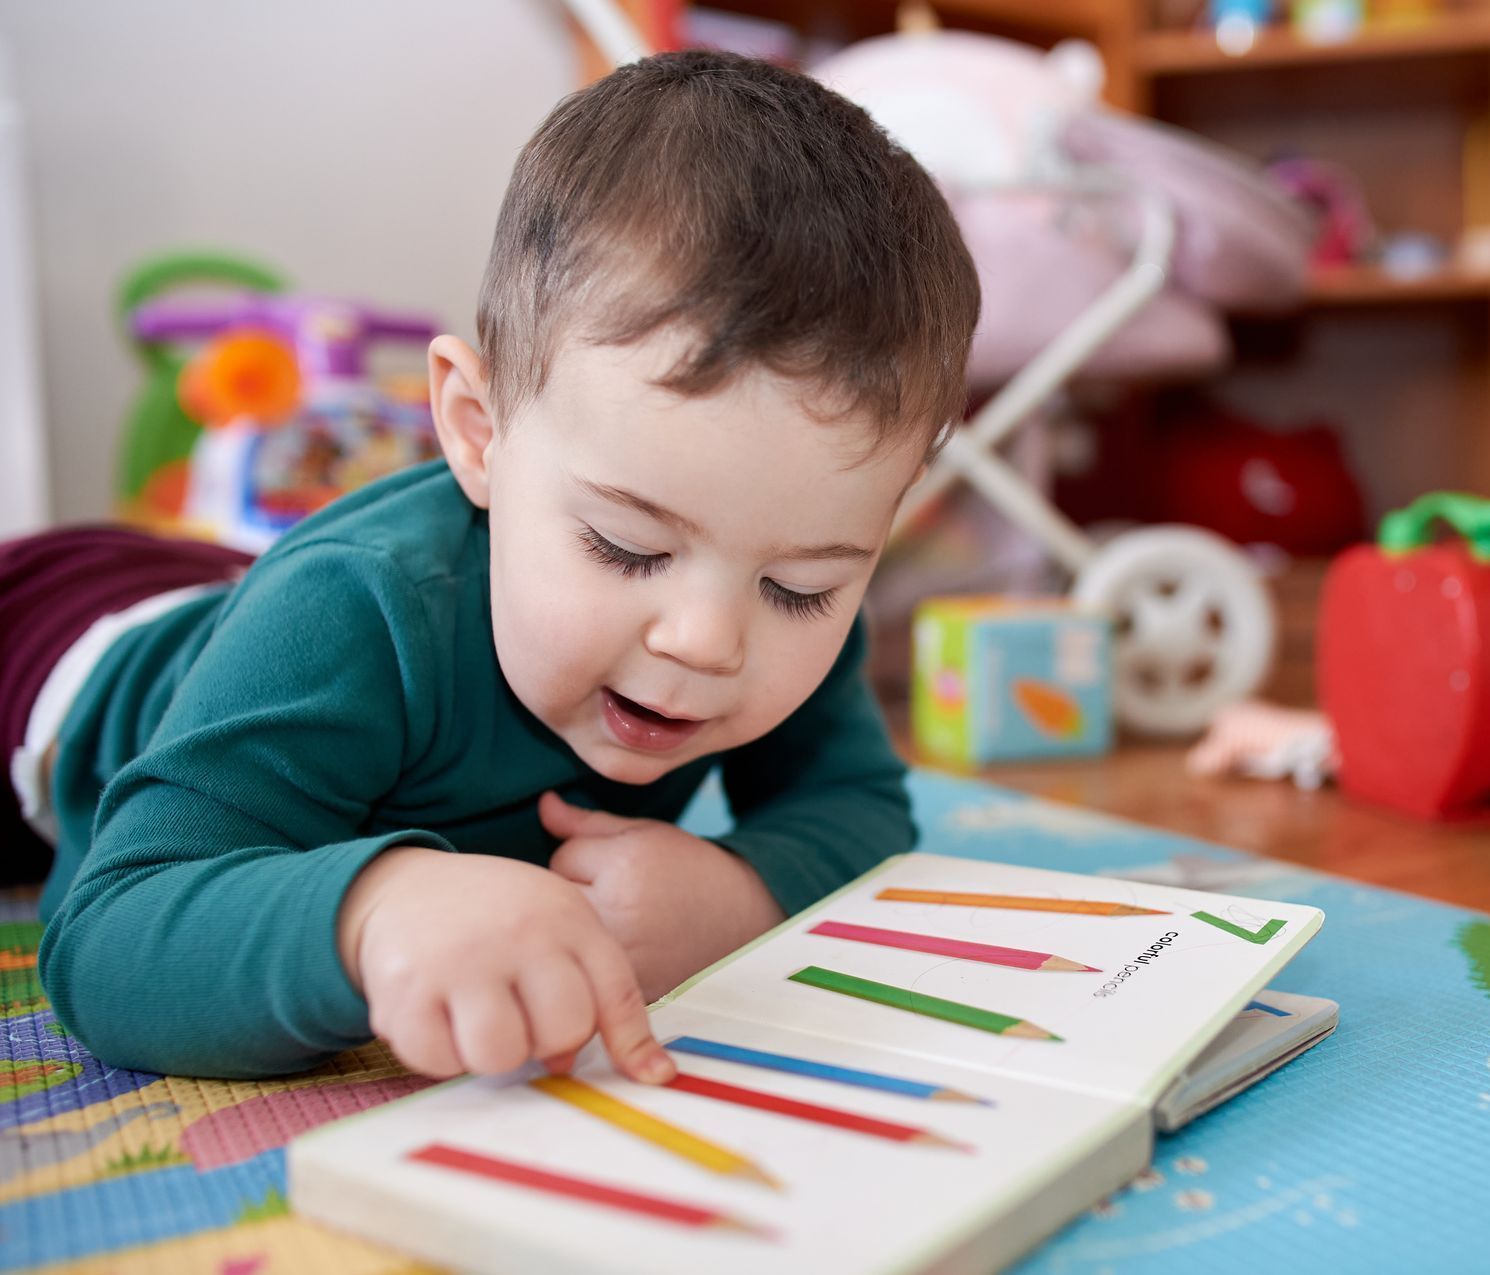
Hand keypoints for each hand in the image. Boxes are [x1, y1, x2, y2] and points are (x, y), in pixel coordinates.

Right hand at [335, 845, 676, 1083]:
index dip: (632, 1044)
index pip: (615, 993)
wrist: (404, 885)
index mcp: (565, 917)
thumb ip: (591, 988)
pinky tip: (439, 1018)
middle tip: (520, 1017)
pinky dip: (439, 1053)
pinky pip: (440, 1060)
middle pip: (562, 1032)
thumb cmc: (494, 915)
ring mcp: (462, 960)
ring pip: (502, 1055)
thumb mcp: (555, 924)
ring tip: (478, 1019)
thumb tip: (608, 1070)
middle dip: (544, 1041)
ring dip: (491, 1052)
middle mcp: (518, 934)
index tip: (650, 1076)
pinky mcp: (407, 988)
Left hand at [539, 792, 786, 1002]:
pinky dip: (594, 960)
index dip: (585, 859)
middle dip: (576, 893)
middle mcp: (617, 914)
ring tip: (619, 920)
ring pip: (566, 935)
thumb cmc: (690, 870)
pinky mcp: (626, 989)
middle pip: (556, 898)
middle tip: (616, 894)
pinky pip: (584, 969)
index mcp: (623, 867)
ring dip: (580, 928)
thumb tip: (543, 805)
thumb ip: (586, 822)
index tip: (615, 868)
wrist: (742, 921)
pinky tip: (622, 948)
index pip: (562, 857)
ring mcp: (620, 958)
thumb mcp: (643, 833)